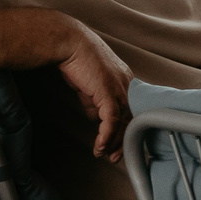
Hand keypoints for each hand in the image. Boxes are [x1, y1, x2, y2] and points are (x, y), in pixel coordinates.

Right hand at [55, 19, 134, 160]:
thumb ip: (94, 100)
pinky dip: (106, 135)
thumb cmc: (76, 60)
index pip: (131, 111)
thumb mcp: (88, 85)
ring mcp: (119, 89)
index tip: (119, 145)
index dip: (126, 130)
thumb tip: (94, 117)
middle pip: (130, 119)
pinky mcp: (108, 92)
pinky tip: (101, 146)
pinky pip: (111, 120)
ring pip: (122, 123)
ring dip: (113, 142)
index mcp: (125, 82)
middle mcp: (127, 86)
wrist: (68, 42)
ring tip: (104, 153)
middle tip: (116, 157)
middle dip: (122, 141)